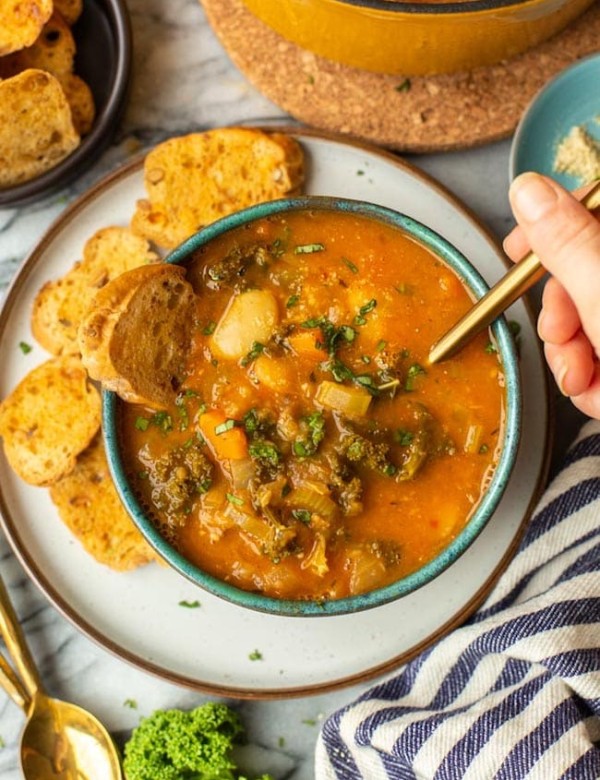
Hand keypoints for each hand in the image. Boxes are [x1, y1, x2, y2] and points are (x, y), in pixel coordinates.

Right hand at [504, 172, 599, 418]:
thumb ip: (567, 243)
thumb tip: (530, 190)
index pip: (599, 207)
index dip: (551, 225)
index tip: (518, 249)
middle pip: (587, 270)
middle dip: (563, 314)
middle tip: (561, 337)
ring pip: (590, 318)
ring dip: (574, 356)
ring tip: (586, 382)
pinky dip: (595, 380)